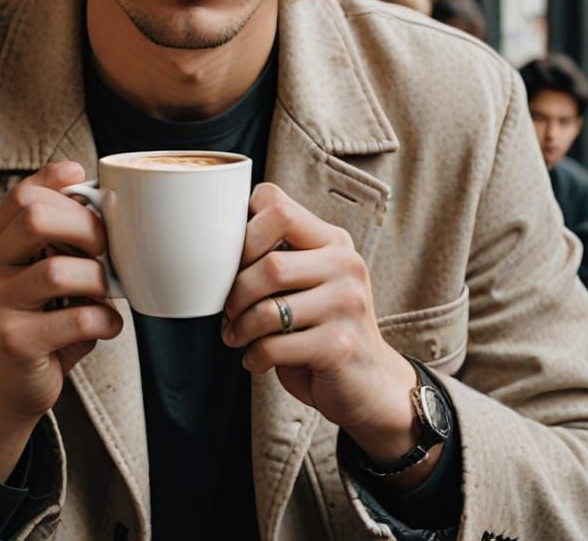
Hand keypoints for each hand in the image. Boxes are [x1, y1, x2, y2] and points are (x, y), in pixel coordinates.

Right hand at [0, 160, 122, 480]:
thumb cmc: (32, 322)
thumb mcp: (34, 274)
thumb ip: (55, 240)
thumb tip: (98, 198)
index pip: (22, 195)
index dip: (56, 180)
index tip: (83, 178)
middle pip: (36, 217)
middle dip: (86, 226)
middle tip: (104, 248)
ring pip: (57, 270)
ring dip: (97, 278)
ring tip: (104, 291)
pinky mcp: (15, 343)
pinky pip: (76, 319)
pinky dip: (104, 320)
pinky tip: (105, 324)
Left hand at [222, 184, 425, 477]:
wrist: (370, 382)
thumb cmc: (325, 325)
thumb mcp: (311, 279)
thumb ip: (279, 256)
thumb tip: (217, 247)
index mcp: (332, 240)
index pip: (276, 206)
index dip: (243, 232)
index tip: (234, 262)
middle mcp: (345, 264)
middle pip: (269, 264)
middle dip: (235, 293)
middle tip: (229, 311)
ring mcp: (347, 304)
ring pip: (269, 309)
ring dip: (241, 328)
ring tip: (237, 336)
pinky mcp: (339, 346)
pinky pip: (275, 346)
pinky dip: (255, 356)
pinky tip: (257, 358)